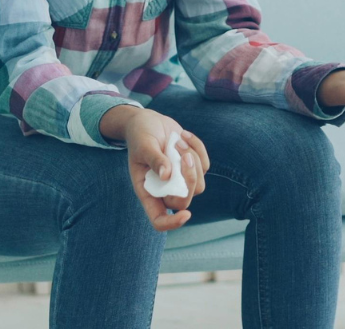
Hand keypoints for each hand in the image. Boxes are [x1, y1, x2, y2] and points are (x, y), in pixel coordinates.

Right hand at [117, 109, 209, 231]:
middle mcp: (164, 190)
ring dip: (193, 161)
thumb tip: (166, 175)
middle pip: (185, 200)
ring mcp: (180, 180)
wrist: (148, 122)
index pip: (159, 219)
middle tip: (182, 154)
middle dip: (189, 178)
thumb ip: (154, 159)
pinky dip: (198, 148)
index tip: (186, 214)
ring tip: (178, 141)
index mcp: (147, 191)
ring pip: (199, 185)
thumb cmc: (140, 135)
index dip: (172, 223)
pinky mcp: (192, 167)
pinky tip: (184, 135)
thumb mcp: (143, 145)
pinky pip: (204, 165)